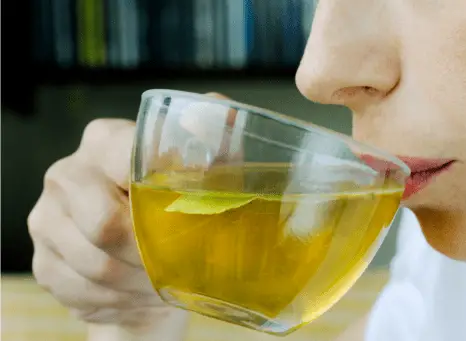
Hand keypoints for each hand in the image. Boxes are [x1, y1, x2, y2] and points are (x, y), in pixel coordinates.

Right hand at [27, 92, 233, 338]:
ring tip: (165, 279)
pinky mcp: (43, 263)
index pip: (126, 165)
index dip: (160, 200)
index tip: (189, 218)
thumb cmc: (181, 204)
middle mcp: (67, 174)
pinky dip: (121, 300)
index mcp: (105, 140)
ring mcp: (47, 219)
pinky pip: (83, 292)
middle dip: (151, 253)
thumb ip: (215, 135)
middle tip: (180, 263)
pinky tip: (140, 290)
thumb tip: (217, 111)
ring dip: (141, 282)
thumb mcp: (208, 167)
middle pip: (105, 225)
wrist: (144, 255)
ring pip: (97, 266)